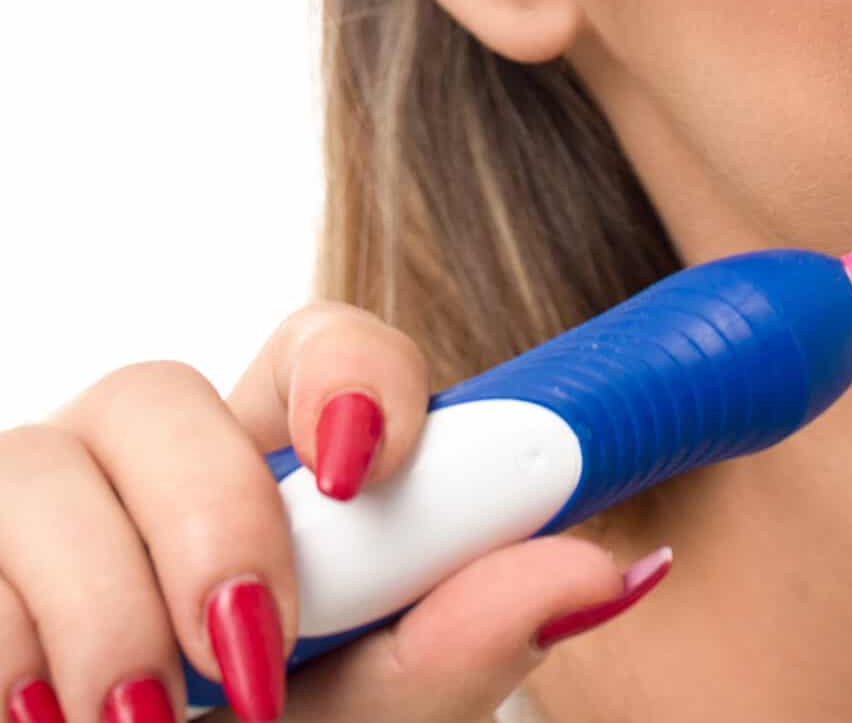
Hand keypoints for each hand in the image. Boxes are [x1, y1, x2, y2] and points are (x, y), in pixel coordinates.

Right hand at [0, 302, 667, 721]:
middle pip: (158, 392)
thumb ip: (469, 638)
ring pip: (38, 470)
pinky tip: (44, 718)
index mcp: (279, 460)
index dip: (350, 376)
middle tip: (255, 656)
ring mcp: (32, 509)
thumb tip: (613, 568)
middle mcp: (147, 458)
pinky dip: (9, 651)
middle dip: (208, 524)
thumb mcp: (382, 713)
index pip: (323, 345)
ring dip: (101, 613)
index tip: (366, 466)